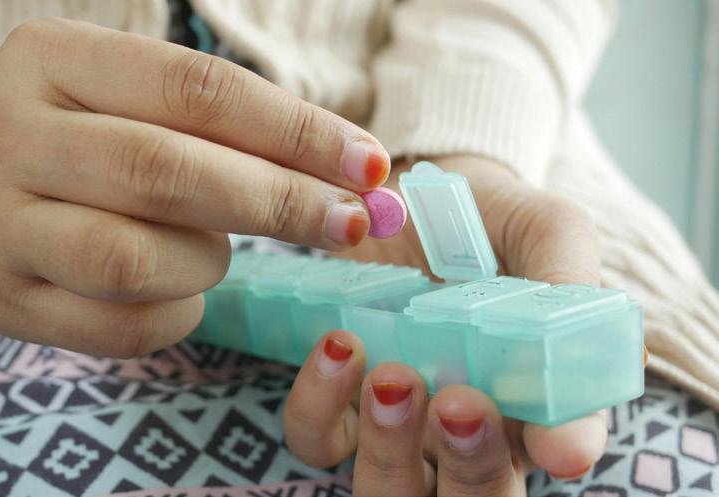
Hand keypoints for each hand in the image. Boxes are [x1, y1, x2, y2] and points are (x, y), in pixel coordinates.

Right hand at [0, 18, 391, 356]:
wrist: (8, 187)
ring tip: (215, 250)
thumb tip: (364, 175)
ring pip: (131, 260)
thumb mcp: (154, 102)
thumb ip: (245, 129)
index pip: (192, 89)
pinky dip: (176, 314)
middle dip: (275, 202)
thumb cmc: (106, 135)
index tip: (367, 165)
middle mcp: (2, 134)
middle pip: (161, 172)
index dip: (293, 131)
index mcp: (48, 58)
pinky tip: (181, 291)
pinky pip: (116, 325)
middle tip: (346, 223)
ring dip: (206, 263)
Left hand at [284, 157, 606, 494]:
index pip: (559, 448)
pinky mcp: (336, 399)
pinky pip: (315, 439)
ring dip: (389, 448)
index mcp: (533, 396)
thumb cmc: (489, 218)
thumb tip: (576, 405)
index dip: (560, 450)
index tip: (553, 441)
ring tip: (391, 374)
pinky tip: (337, 346)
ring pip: (389, 489)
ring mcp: (396, 422)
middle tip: (460, 403)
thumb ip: (568, 290)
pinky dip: (319, 406)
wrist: (407, 183)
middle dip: (471, 471)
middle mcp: (465, 427)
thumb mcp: (546, 231)